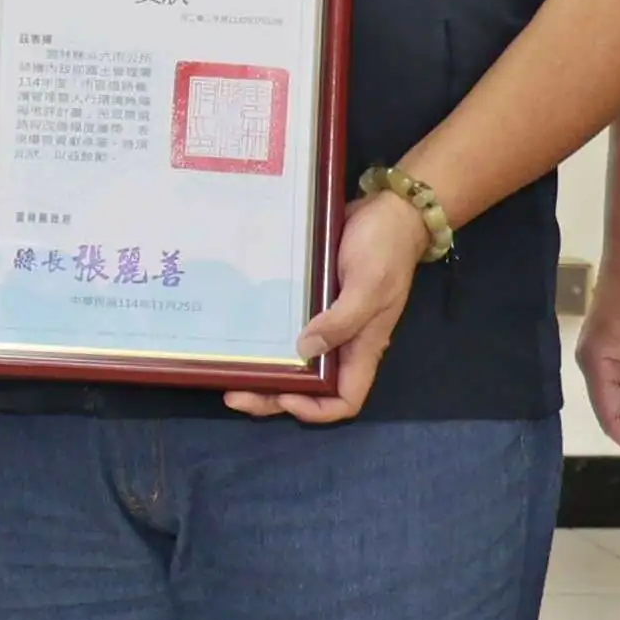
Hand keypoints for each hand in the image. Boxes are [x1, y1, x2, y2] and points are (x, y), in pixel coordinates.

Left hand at [236, 186, 433, 423]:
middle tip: (234, 394)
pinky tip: (241, 336)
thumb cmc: (385, 248)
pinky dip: (267, 340)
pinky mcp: (312, 303)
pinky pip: (287, 330)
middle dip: (274, 397)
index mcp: (363, 347)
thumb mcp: (368, 285)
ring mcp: (327, 323)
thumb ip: (341, 319)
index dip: (316, 409)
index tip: (285, 398)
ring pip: (294, 363)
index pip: (345, 400)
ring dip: (265, 373)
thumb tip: (304, 349)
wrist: (390, 210)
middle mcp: (344, 343)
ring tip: (229, 372)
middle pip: (310, 387)